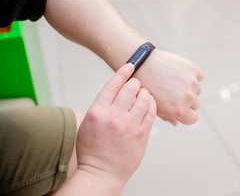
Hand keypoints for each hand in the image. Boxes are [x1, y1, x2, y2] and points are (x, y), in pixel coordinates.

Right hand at [75, 63, 155, 185]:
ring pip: (143, 98)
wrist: (101, 173)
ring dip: (145, 93)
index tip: (130, 65)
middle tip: (137, 83)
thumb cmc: (92, 149)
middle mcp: (113, 116)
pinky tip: (150, 103)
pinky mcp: (141, 134)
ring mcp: (129, 125)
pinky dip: (152, 104)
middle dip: (136, 82)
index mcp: (97, 111)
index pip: (112, 84)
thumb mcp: (87, 124)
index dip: (123, 72)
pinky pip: (151, 113)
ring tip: (144, 94)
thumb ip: (100, 106)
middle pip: (130, 88)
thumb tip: (114, 91)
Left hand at [136, 49, 202, 124]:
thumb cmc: (146, 86)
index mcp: (179, 111)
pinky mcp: (192, 68)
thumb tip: (176, 122)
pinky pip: (198, 76)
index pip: (194, 119)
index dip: (187, 114)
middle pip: (196, 104)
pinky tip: (178, 73)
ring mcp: (191, 82)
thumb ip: (167, 117)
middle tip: (173, 93)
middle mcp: (188, 97)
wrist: (141, 64)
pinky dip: (191, 75)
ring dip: (189, 87)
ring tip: (173, 82)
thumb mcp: (154, 107)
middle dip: (187, 100)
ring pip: (197, 89)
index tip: (180, 108)